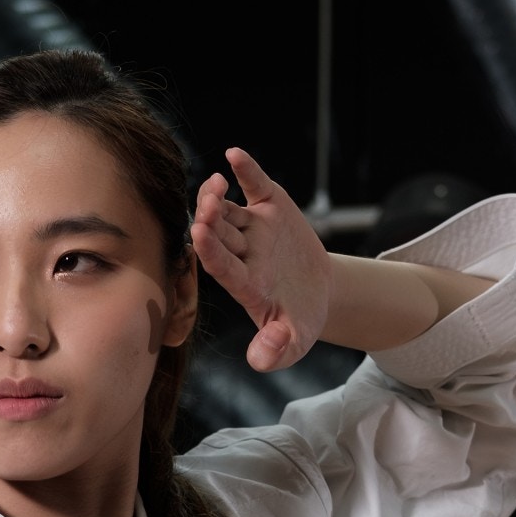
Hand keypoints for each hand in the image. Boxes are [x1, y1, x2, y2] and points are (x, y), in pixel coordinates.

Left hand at [191, 147, 332, 371]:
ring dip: (219, 195)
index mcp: (244, 284)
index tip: (197, 235)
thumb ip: (276, 349)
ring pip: (229, 209)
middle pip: (220, 234)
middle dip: (210, 219)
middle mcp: (242, 254)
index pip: (220, 266)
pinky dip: (246, 170)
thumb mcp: (295, 341)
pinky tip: (235, 155)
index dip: (209, 251)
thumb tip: (260, 361)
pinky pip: (255, 186)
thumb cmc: (300, 322)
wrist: (318, 295)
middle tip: (204, 206)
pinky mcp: (270, 208)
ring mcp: (253, 229)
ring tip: (215, 182)